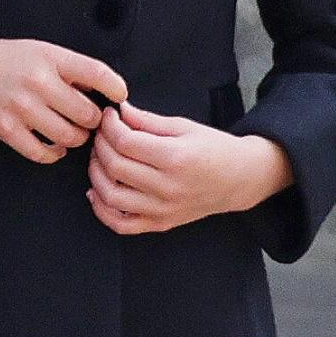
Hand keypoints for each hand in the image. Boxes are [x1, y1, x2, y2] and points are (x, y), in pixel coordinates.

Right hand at [0, 34, 127, 163]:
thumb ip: (69, 67)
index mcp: (50, 57)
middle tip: (90, 119)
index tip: (120, 96)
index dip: (116, 88)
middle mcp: (37, 82)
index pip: (97, 73)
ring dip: (76, 138)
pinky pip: (42, 153)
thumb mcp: (38, 50)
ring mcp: (21, 107)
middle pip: (88, 113)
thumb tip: (103, 87)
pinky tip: (54, 146)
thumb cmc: (2, 58)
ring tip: (73, 132)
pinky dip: (54, 153)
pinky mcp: (6, 129)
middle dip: (94, 120)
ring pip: (70, 136)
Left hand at [85, 99, 293, 233]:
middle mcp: (167, 187)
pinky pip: (121, 225)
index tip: (108, 116)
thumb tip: (120, 111)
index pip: (126, 143)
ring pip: (112, 197)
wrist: (239, 178)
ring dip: (96, 175)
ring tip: (100, 158)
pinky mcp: (160, 223)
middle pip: (115, 167)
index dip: (109, 127)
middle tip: (102, 134)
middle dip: (100, 146)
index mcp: (175, 158)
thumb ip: (148, 120)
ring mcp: (163, 209)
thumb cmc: (215, 149)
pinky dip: (102, 210)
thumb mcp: (184, 126)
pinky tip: (98, 191)